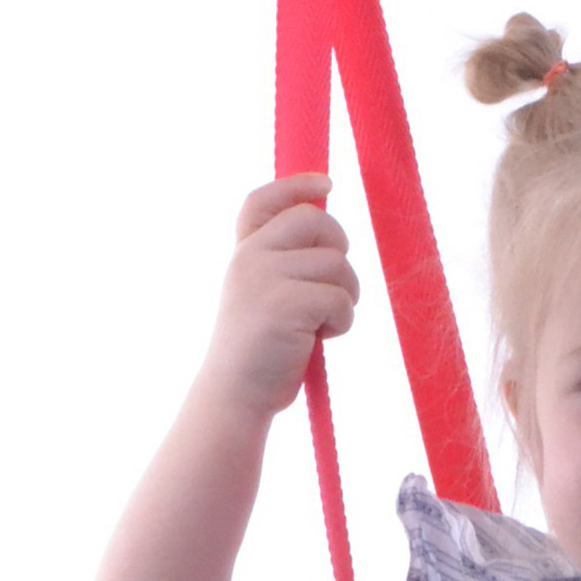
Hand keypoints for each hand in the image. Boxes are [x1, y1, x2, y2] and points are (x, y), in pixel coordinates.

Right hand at [202, 174, 360, 416]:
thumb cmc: (260, 353)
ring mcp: (265, 278)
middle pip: (316, 221)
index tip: (327, 184)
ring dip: (345, 297)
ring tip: (323, 324)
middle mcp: (250, 257)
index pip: (263, 201)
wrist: (235, 396)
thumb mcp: (263, 297)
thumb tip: (332, 242)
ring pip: (337, 264)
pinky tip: (321, 338)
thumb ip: (284, 265)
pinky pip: (340, 298)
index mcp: (244, 253)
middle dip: (340, 250)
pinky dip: (342, 322)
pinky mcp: (285, 304)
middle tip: (335, 287)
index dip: (298, 185)